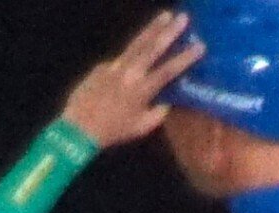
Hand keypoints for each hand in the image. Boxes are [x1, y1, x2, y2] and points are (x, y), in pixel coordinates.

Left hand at [63, 10, 198, 147]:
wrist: (78, 128)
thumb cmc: (112, 132)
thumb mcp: (141, 127)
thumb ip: (158, 113)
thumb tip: (168, 100)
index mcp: (142, 90)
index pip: (169, 70)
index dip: (185, 58)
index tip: (200, 45)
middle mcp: (130, 74)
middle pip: (153, 47)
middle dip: (170, 31)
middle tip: (183, 18)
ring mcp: (114, 67)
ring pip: (137, 43)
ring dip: (152, 28)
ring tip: (165, 15)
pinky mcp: (102, 66)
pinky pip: (119, 62)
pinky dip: (128, 61)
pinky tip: (129, 68)